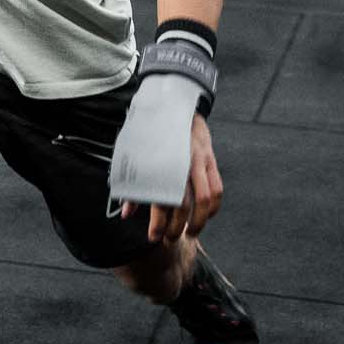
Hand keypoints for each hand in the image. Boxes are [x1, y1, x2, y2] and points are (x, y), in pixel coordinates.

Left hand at [123, 115, 222, 246]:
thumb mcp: (138, 155)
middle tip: (169, 240)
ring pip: (205, 200)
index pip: (161, 201)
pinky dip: (214, 206)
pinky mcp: (210, 159)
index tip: (153, 237)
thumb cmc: (151, 133)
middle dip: (177, 228)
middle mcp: (181, 163)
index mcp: (160, 162)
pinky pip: (217, 188)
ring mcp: (198, 161)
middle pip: (183, 205)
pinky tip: (206, 216)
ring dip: (199, 222)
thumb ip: (134, 185)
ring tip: (191, 234)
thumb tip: (125, 214)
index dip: (157, 224)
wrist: (173, 104)